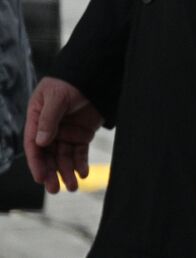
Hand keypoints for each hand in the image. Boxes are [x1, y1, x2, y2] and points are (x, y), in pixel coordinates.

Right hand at [24, 77, 102, 192]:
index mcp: (37, 119)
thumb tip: (41, 142)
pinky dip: (80, 164)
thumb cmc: (70, 82)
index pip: (34, 145)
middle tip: (55, 189)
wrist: (95, 74)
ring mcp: (65, 132)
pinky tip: (83, 173)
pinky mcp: (81, 134)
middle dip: (52, 173)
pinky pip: (79, 152)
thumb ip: (49, 119)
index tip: (41, 178)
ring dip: (67, 172)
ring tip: (73, 186)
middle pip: (48, 155)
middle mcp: (49, 129)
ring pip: (63, 157)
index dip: (37, 162)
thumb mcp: (57, 97)